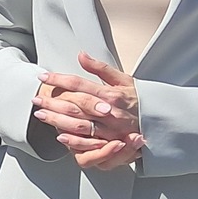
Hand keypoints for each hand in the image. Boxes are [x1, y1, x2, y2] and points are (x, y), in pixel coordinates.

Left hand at [33, 53, 143, 170]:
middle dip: (52, 101)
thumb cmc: (141, 100)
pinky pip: (90, 144)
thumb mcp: (124, 79)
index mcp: (111, 94)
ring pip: (79, 124)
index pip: (79, 84)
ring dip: (57, 119)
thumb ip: (101, 68)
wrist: (162, 123)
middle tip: (36, 98)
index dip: (59, 80)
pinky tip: (59, 136)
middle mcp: (110, 111)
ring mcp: (110, 129)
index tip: (43, 77)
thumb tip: (81, 55)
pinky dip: (73, 140)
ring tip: (41, 114)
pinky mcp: (112, 144)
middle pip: (75, 105)